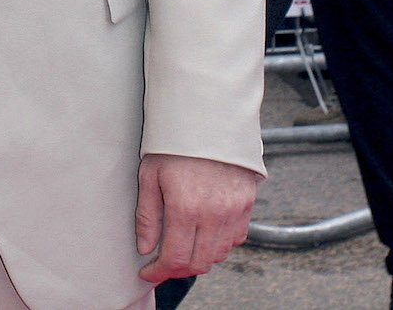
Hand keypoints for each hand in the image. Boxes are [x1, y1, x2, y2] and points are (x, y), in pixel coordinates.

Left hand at [135, 153, 257, 282]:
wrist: (208, 120)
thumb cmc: (174, 145)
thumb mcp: (149, 176)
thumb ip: (147, 216)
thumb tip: (146, 248)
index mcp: (185, 208)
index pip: (175, 258)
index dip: (160, 272)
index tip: (148, 273)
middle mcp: (214, 215)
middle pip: (199, 262)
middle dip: (178, 269)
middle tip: (162, 264)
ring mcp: (234, 212)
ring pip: (219, 254)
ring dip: (200, 258)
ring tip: (181, 249)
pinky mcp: (247, 205)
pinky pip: (236, 239)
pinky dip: (220, 245)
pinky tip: (204, 235)